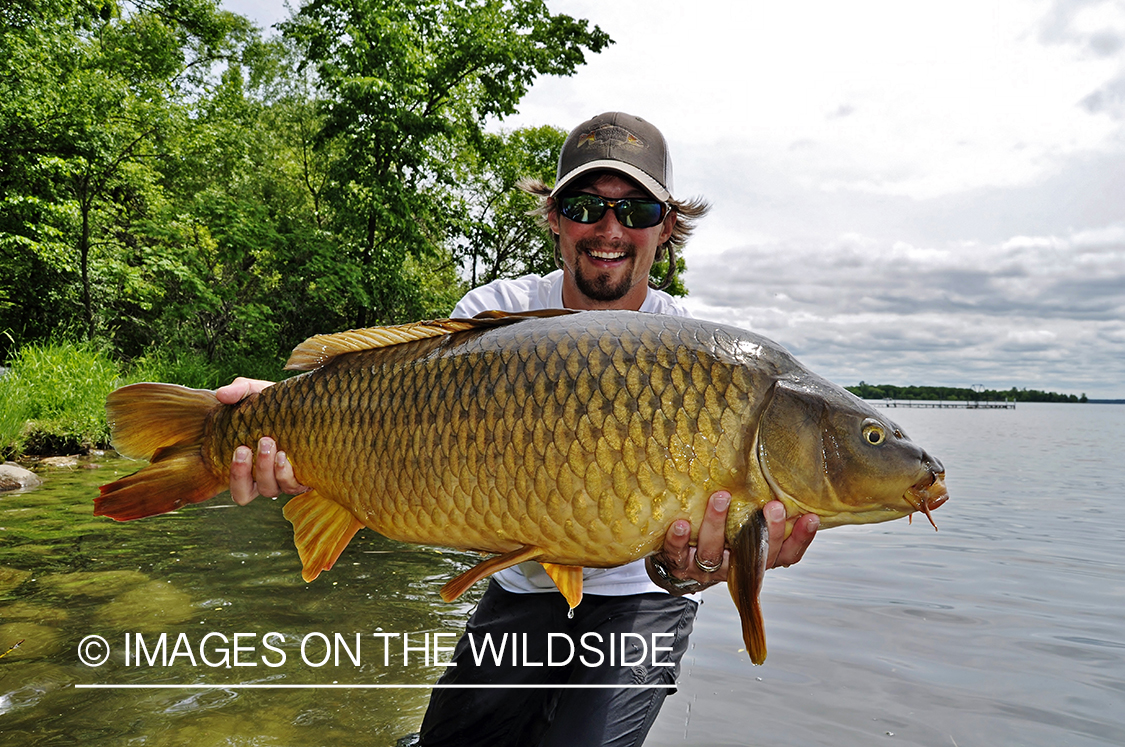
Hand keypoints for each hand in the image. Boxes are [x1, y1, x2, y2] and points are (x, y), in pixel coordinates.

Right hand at [215, 377, 307, 503]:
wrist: (311, 404)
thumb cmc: (278, 404)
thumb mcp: (257, 393)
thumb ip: (239, 391)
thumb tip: (222, 395)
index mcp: (250, 465)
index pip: (236, 485)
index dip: (235, 475)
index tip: (240, 449)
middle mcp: (265, 477)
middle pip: (247, 493)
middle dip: (247, 472)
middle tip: (260, 443)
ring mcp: (285, 479)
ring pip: (270, 490)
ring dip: (269, 470)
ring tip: (275, 446)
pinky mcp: (306, 476)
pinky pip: (294, 487)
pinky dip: (288, 475)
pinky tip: (287, 455)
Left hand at [646, 494, 818, 594]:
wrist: (681, 564)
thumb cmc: (720, 536)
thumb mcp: (743, 526)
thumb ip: (758, 510)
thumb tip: (780, 471)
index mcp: (756, 558)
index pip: (786, 554)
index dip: (801, 540)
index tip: (811, 517)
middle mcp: (735, 566)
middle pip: (757, 555)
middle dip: (768, 532)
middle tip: (774, 507)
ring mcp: (706, 568)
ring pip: (714, 551)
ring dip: (717, 524)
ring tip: (721, 498)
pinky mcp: (678, 564)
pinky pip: (678, 555)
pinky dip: (678, 540)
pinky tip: (681, 524)